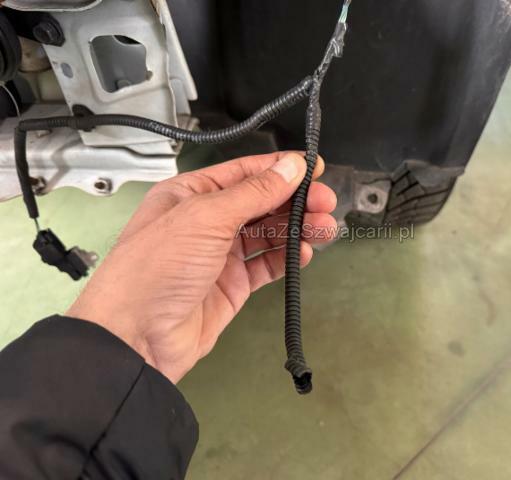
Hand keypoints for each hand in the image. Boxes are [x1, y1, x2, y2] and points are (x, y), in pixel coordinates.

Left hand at [67, 152, 336, 382]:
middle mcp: (207, 221)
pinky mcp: (233, 285)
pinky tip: (305, 253)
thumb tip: (291, 167)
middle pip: (262, 202)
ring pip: (269, 233)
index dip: (281, 168)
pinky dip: (287, 257)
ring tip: (325, 228)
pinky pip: (267, 265)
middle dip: (296, 200)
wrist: (136, 337)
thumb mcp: (205, 218)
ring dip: (298, 228)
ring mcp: (221, 254)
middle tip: (326, 203)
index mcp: (192, 194)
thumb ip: (254, 193)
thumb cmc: (156, 267)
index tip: (315, 168)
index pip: (245, 173)